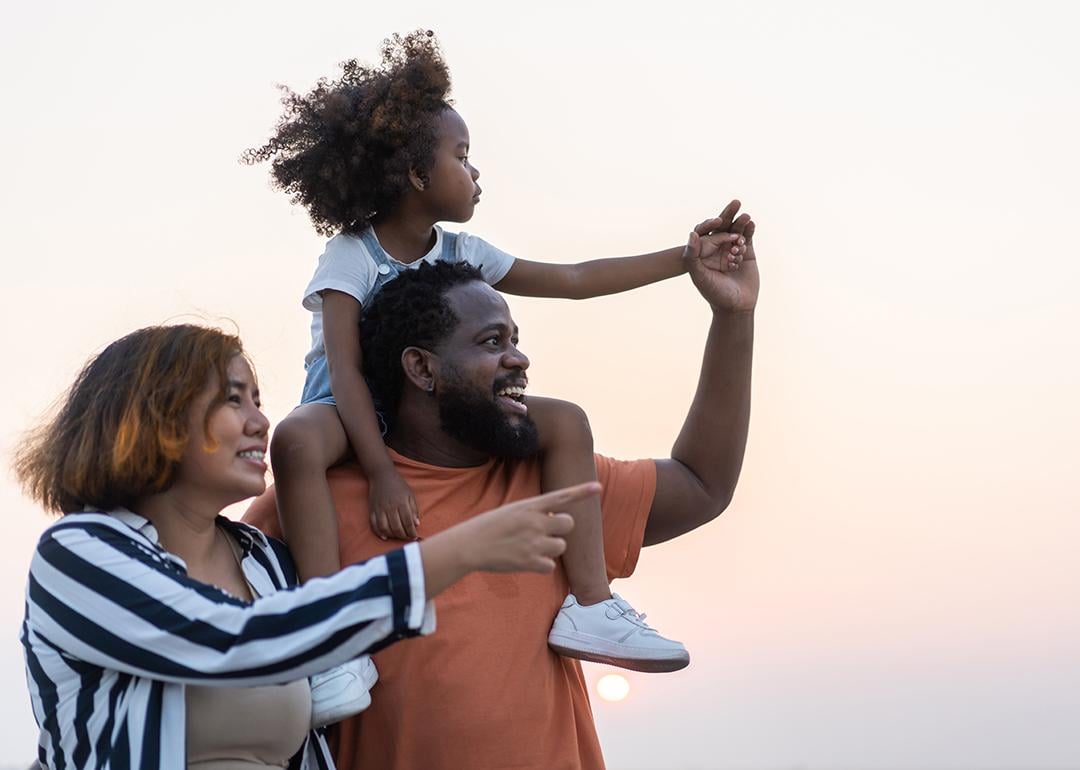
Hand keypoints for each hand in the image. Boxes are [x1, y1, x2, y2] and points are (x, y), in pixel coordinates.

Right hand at [369, 468, 419, 539]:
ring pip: (385, 529)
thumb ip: (414, 509)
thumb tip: (417, 524)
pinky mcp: (372, 510)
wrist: (382, 476)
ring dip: (392, 536)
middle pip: (397, 528)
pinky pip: (374, 525)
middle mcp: (390, 507)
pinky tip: (385, 536)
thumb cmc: (398, 485)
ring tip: (398, 536)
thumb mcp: (410, 495)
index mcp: (401, 503)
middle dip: (404, 536)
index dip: (412, 532)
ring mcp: (380, 509)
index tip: (415, 536)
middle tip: (407, 538)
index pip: (408, 522)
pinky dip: (379, 533)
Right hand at [460, 482, 599, 572]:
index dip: (581, 491)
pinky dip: (542, 565)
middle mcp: (535, 521)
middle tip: (543, 532)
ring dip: (551, 549)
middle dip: (560, 529)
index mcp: (529, 506)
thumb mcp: (512, 511)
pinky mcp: (530, 562)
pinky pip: (550, 565)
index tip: (598, 487)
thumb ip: (535, 514)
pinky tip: (526, 560)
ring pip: (561, 546)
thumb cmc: (489, 527)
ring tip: (530, 547)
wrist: (468, 546)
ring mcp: (534, 542)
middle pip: (568, 524)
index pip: (561, 496)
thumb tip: (555, 522)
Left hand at [684, 199, 758, 313]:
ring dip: (741, 223)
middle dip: (728, 215)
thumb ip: (692, 256)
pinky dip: (750, 230)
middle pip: (722, 227)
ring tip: (746, 217)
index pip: (705, 232)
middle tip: (735, 203)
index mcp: (703, 252)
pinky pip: (748, 237)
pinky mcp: (747, 252)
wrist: (736, 306)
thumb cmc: (714, 293)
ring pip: (736, 231)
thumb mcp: (699, 276)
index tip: (717, 221)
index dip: (710, 224)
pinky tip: (752, 224)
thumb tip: (691, 234)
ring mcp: (732, 248)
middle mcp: (717, 248)